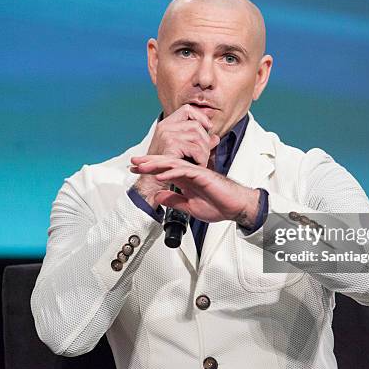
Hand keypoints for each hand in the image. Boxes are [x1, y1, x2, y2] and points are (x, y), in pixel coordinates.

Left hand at [130, 155, 260, 225]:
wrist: (235, 207)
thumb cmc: (219, 205)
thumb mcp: (189, 207)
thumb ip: (174, 201)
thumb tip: (159, 197)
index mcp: (186, 179)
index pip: (163, 171)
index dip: (149, 169)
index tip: (134, 169)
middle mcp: (189, 173)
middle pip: (165, 163)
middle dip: (148, 162)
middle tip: (133, 162)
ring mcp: (196, 172)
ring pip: (173, 164)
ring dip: (156, 164)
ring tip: (142, 166)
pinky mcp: (203, 175)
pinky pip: (185, 171)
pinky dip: (172, 172)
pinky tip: (161, 175)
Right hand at [134, 105, 219, 208]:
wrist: (152, 183)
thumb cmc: (166, 168)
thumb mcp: (184, 151)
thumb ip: (199, 142)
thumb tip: (215, 137)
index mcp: (166, 125)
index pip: (187, 110)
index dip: (200, 117)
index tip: (208, 128)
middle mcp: (165, 126)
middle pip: (196, 125)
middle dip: (205, 140)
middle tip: (203, 155)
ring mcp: (167, 134)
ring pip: (198, 137)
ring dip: (204, 151)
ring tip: (200, 162)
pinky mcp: (171, 145)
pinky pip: (196, 149)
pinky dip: (201, 158)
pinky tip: (197, 165)